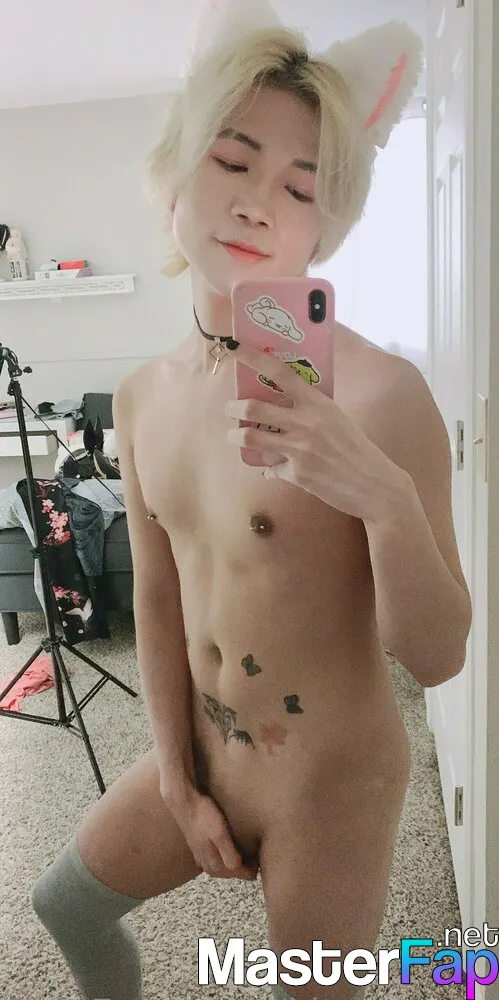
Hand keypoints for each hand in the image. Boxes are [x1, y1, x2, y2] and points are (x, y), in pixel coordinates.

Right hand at [165, 786, 259, 881]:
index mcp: (216, 866)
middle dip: (247, 865)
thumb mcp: (220, 834)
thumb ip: (229, 855)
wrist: (185, 803)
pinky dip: (228, 856)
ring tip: (249, 848)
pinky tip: (232, 845)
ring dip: (238, 860)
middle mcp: (209, 867)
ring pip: (227, 867)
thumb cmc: (204, 816)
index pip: (244, 875)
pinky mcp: (201, 851)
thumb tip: (240, 868)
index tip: (262, 853)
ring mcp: (203, 860)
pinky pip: (219, 859)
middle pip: (235, 873)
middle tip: (258, 850)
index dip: (255, 866)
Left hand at [225, 342, 410, 524]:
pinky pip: (270, 469)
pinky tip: (271, 469)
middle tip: (229, 409)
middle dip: (233, 408)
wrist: (375, 485)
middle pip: (254, 408)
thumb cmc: (357, 449)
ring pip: (252, 438)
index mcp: (318, 403)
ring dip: (236, 436)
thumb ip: (310, 410)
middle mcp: (306, 423)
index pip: (280, 372)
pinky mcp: (297, 475)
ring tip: (234, 435)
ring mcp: (300, 450)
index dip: (253, 358)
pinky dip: (268, 469)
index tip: (234, 347)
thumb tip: (282, 407)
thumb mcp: (336, 419)